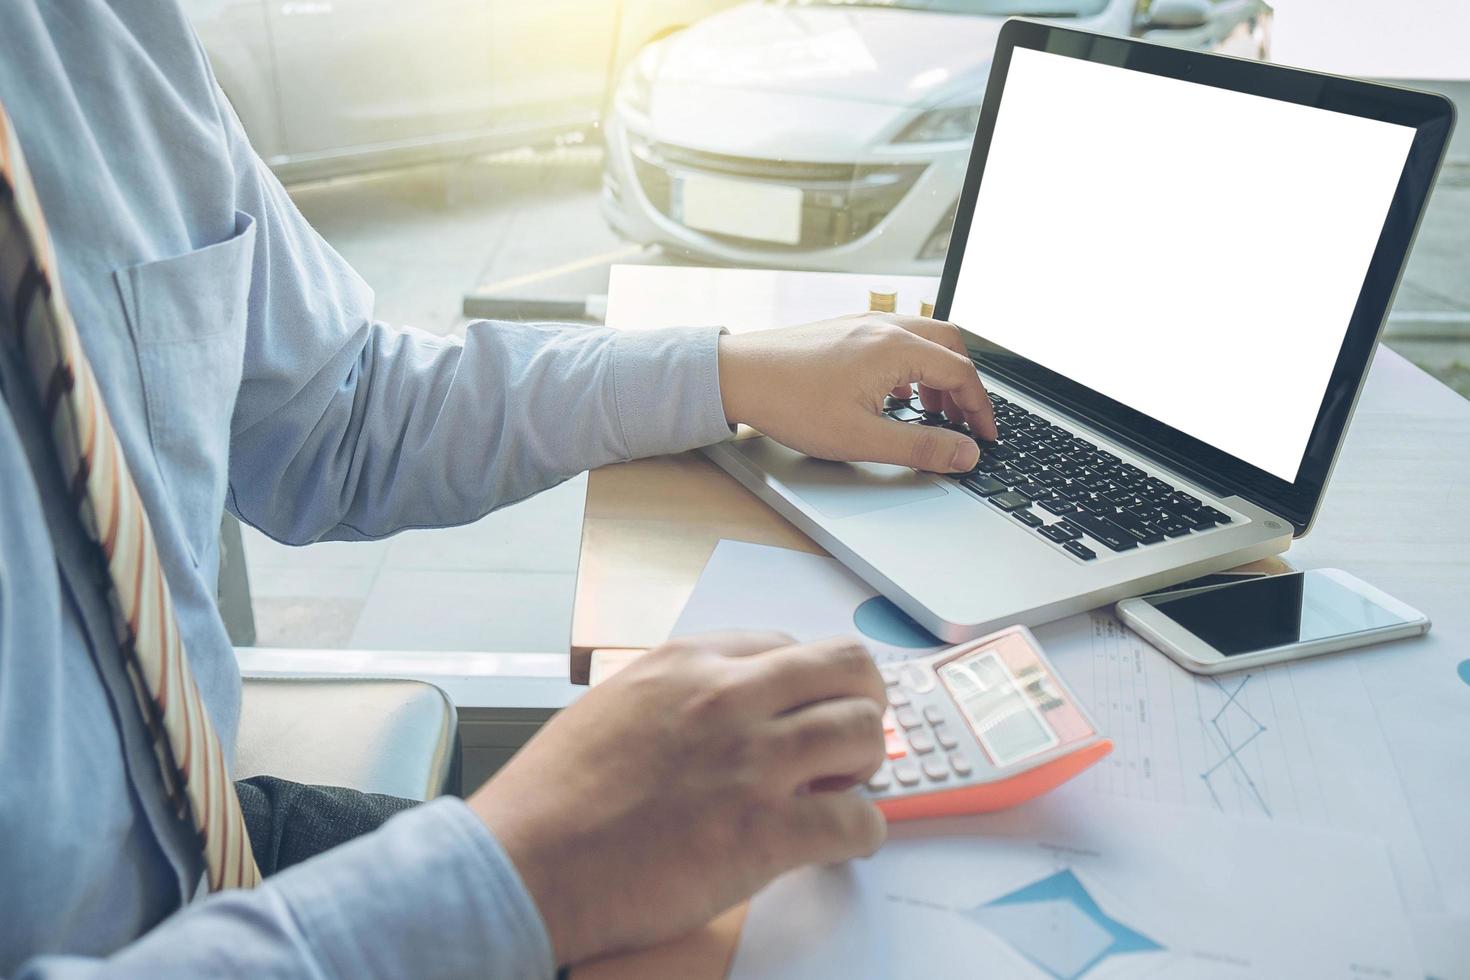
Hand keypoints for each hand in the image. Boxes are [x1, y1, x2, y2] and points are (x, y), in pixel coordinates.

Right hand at [470, 632, 887, 964]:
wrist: (524, 863)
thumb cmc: (554, 797)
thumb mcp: (615, 707)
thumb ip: (678, 698)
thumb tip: (724, 716)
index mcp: (688, 662)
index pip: (788, 647)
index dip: (807, 685)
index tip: (804, 714)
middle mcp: (728, 696)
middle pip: (847, 668)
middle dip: (861, 701)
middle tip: (848, 742)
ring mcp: (752, 761)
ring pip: (863, 732)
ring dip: (865, 764)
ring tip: (841, 793)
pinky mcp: (765, 831)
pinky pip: (859, 821)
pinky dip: (861, 834)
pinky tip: (838, 845)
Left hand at [717, 313, 996, 472]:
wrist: (737, 376)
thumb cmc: (791, 403)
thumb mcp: (862, 438)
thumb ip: (920, 447)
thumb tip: (965, 455)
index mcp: (897, 348)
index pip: (962, 373)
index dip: (981, 409)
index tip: (986, 436)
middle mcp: (885, 327)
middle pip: (950, 346)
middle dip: (965, 386)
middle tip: (967, 422)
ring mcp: (863, 324)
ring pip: (923, 340)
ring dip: (939, 375)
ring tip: (935, 413)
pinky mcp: (845, 330)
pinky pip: (896, 340)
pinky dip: (912, 366)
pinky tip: (897, 394)